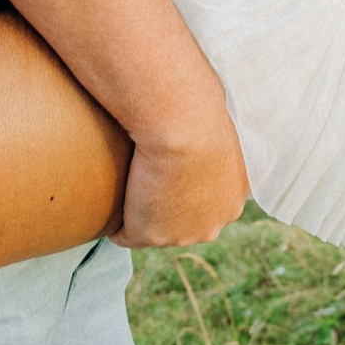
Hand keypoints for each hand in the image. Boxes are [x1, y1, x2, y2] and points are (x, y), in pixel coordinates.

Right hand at [116, 106, 250, 248]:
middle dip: (167, 206)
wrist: (182, 123)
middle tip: (142, 176)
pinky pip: (126, 234)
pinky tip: (107, 201)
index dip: (184, 185)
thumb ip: (209, 136)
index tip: (166, 166)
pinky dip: (115, 221)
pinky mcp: (151, 236)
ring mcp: (185, 233)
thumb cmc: (198, 108)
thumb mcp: (214, 122)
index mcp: (236, 193)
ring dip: (142, 213)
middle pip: (186, 222)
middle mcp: (217, 220)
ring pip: (159, 229)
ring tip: (124, 187)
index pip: (207, 200)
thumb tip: (199, 120)